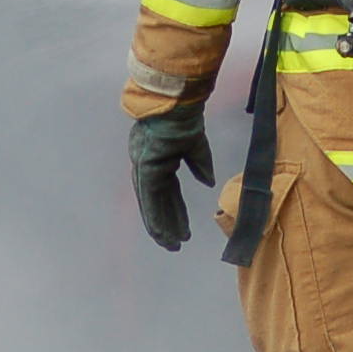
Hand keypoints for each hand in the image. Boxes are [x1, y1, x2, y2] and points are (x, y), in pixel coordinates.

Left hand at [129, 103, 217, 251]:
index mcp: (161, 164)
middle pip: (159, 204)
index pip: (169, 195)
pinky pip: (148, 200)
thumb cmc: (185, 120)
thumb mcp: (197, 147)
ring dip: (161, 228)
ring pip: (152, 206)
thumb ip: (201, 166)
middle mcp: (150, 170)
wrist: (176, 105)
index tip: (185, 232)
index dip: (177, 214)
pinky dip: (154, 218)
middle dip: (169, 226)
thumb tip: (208, 183)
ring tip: (171, 246)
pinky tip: (159, 234)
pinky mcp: (144, 170)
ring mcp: (144, 170)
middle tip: (176, 245)